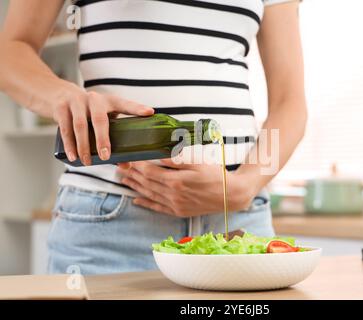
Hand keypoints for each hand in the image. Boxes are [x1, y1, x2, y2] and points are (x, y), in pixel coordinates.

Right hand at [51, 82, 153, 164]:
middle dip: (103, 140)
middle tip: (106, 157)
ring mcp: (76, 102)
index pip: (125, 104)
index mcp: (110, 101)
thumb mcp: (102, 119)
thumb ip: (113, 138)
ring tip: (87, 162)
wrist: (58, 95)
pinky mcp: (61, 107)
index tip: (149, 112)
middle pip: (100, 120)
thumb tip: (127, 165)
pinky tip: (73, 157)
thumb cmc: (88, 112)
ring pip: (80, 126)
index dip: (137, 108)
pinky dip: (69, 144)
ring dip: (84, 146)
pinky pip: (65, 128)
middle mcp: (94, 99)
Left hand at [117, 159, 255, 216]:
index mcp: (176, 181)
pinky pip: (157, 208)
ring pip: (149, 195)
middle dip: (131, 175)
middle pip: (146, 183)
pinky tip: (136, 200)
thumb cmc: (216, 175)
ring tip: (123, 180)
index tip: (127, 158)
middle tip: (119, 167)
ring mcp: (175, 205)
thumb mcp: (197, 163)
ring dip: (134, 187)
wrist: (230, 195)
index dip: (136, 165)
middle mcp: (172, 195)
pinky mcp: (178, 211)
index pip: (149, 171)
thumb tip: (157, 155)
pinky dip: (146, 203)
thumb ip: (176, 160)